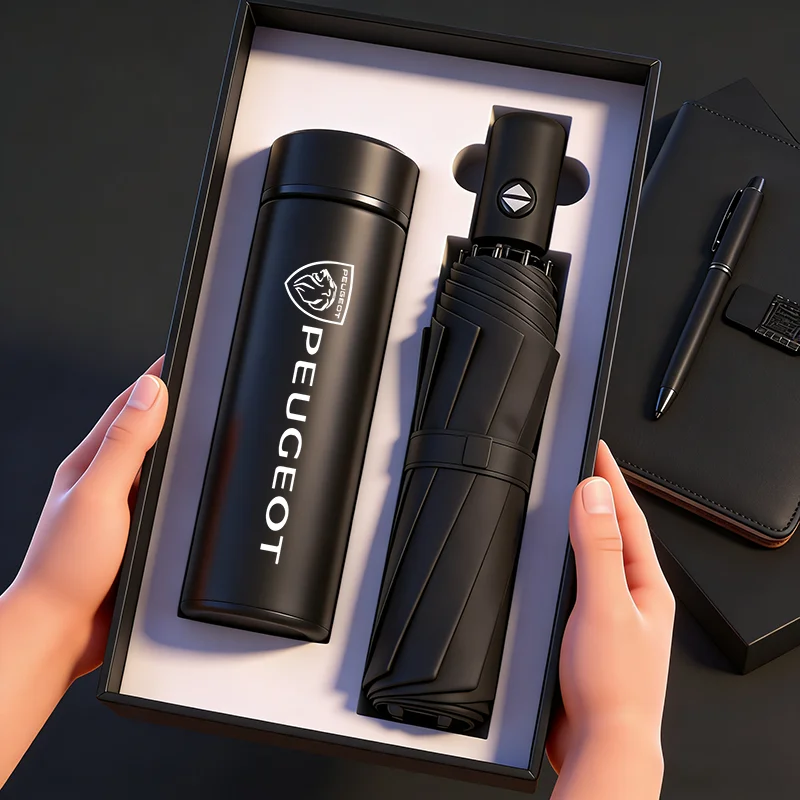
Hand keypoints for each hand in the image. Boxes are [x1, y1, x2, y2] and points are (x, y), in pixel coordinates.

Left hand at [8, 357, 167, 679]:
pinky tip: (192, 492)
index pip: (126, 407)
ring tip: (201, 430)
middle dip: (171, 407)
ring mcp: (117, 510)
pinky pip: (161, 500)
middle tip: (199, 388)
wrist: (59, 631)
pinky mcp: (132, 537)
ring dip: (176, 448)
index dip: (154, 380)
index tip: (179, 358)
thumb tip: (150, 391)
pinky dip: (179, 487)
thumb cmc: (67, 568)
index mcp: (89, 464)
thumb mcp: (99, 494)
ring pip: (155, 468)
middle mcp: (102, 483)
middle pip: (143, 433)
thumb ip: (127, 443)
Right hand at [547, 441, 674, 777]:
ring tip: (566, 499)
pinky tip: (552, 562)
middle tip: (580, 463)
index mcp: (646, 585)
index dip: (611, 478)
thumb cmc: (613, 689)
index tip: (595, 447)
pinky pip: (578, 582)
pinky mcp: (589, 631)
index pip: (628, 516)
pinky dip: (565, 562)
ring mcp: (612, 614)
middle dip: (598, 495)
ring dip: (580, 527)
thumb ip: (598, 548)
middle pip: (614, 532)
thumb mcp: (604, 605)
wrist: (602, 745)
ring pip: (595, 557)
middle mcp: (633, 597)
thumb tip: (591, 494)